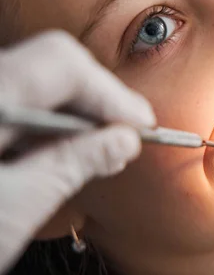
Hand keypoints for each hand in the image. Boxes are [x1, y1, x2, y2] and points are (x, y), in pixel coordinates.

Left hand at [0, 30, 154, 274]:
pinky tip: (62, 149)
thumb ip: (72, 165)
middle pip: (49, 66)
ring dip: (74, 112)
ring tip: (102, 147)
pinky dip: (46, 122)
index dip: (110, 92)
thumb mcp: (11, 210)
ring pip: (33, 82)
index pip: (61, 64)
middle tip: (127, 135)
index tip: (140, 124)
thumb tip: (122, 141)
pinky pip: (15, 101)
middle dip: (97, 99)